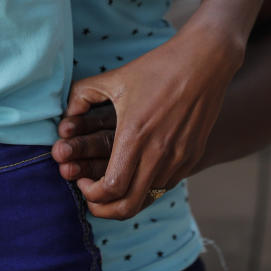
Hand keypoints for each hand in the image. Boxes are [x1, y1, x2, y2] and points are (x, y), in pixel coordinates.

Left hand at [63, 23, 242, 219]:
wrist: (205, 61)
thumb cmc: (156, 68)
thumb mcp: (113, 78)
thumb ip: (82, 96)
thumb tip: (65, 116)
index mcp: (135, 135)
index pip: (111, 188)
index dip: (91, 194)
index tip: (81, 181)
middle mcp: (159, 153)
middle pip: (129, 206)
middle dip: (104, 209)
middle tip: (92, 195)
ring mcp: (179, 158)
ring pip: (149, 199)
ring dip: (126, 199)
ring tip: (111, 184)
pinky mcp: (193, 156)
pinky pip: (166, 185)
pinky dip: (147, 187)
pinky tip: (135, 171)